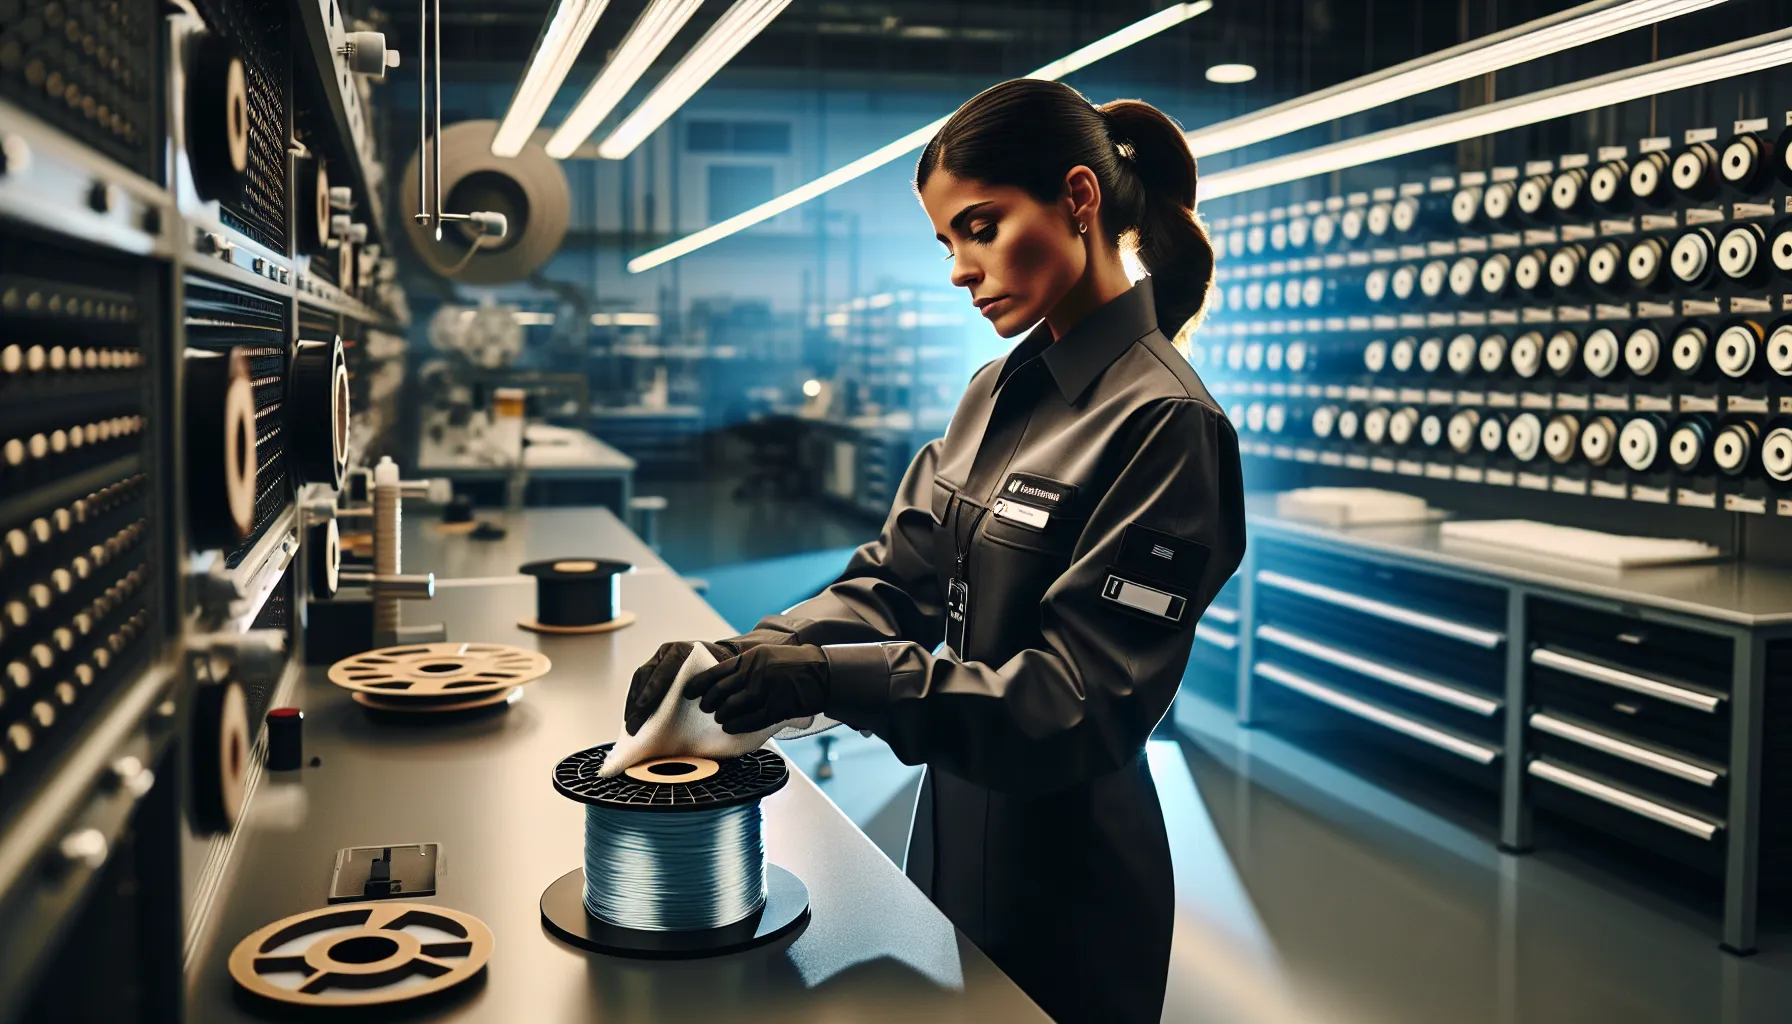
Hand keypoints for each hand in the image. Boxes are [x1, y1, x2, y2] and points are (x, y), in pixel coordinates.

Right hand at [624, 641, 729, 734]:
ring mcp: (658, 657)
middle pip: (646, 676)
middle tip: (632, 727)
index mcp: (684, 651)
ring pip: (639, 679)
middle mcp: (667, 651)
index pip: (664, 672)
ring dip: (632, 703)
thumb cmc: (722, 672)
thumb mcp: (720, 678)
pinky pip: (639, 682)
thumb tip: (700, 712)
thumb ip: (710, 690)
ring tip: (629, 724)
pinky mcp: (653, 666)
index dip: (652, 691)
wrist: (721, 656)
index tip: (643, 709)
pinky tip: (632, 715)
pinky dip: (634, 700)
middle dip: (638, 703)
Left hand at [683, 645, 829, 734]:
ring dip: (721, 716)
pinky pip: (749, 720)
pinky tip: (730, 728)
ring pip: (731, 707)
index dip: (699, 685)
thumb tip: (722, 681)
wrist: (824, 672)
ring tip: (719, 718)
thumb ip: (746, 666)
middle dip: (708, 703)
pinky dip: (736, 726)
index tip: (689, 692)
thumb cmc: (795, 664)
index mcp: (751, 658)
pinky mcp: (777, 708)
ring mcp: (766, 691)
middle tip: (705, 708)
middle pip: (720, 692)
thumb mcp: (767, 656)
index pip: (716, 672)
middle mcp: (755, 673)